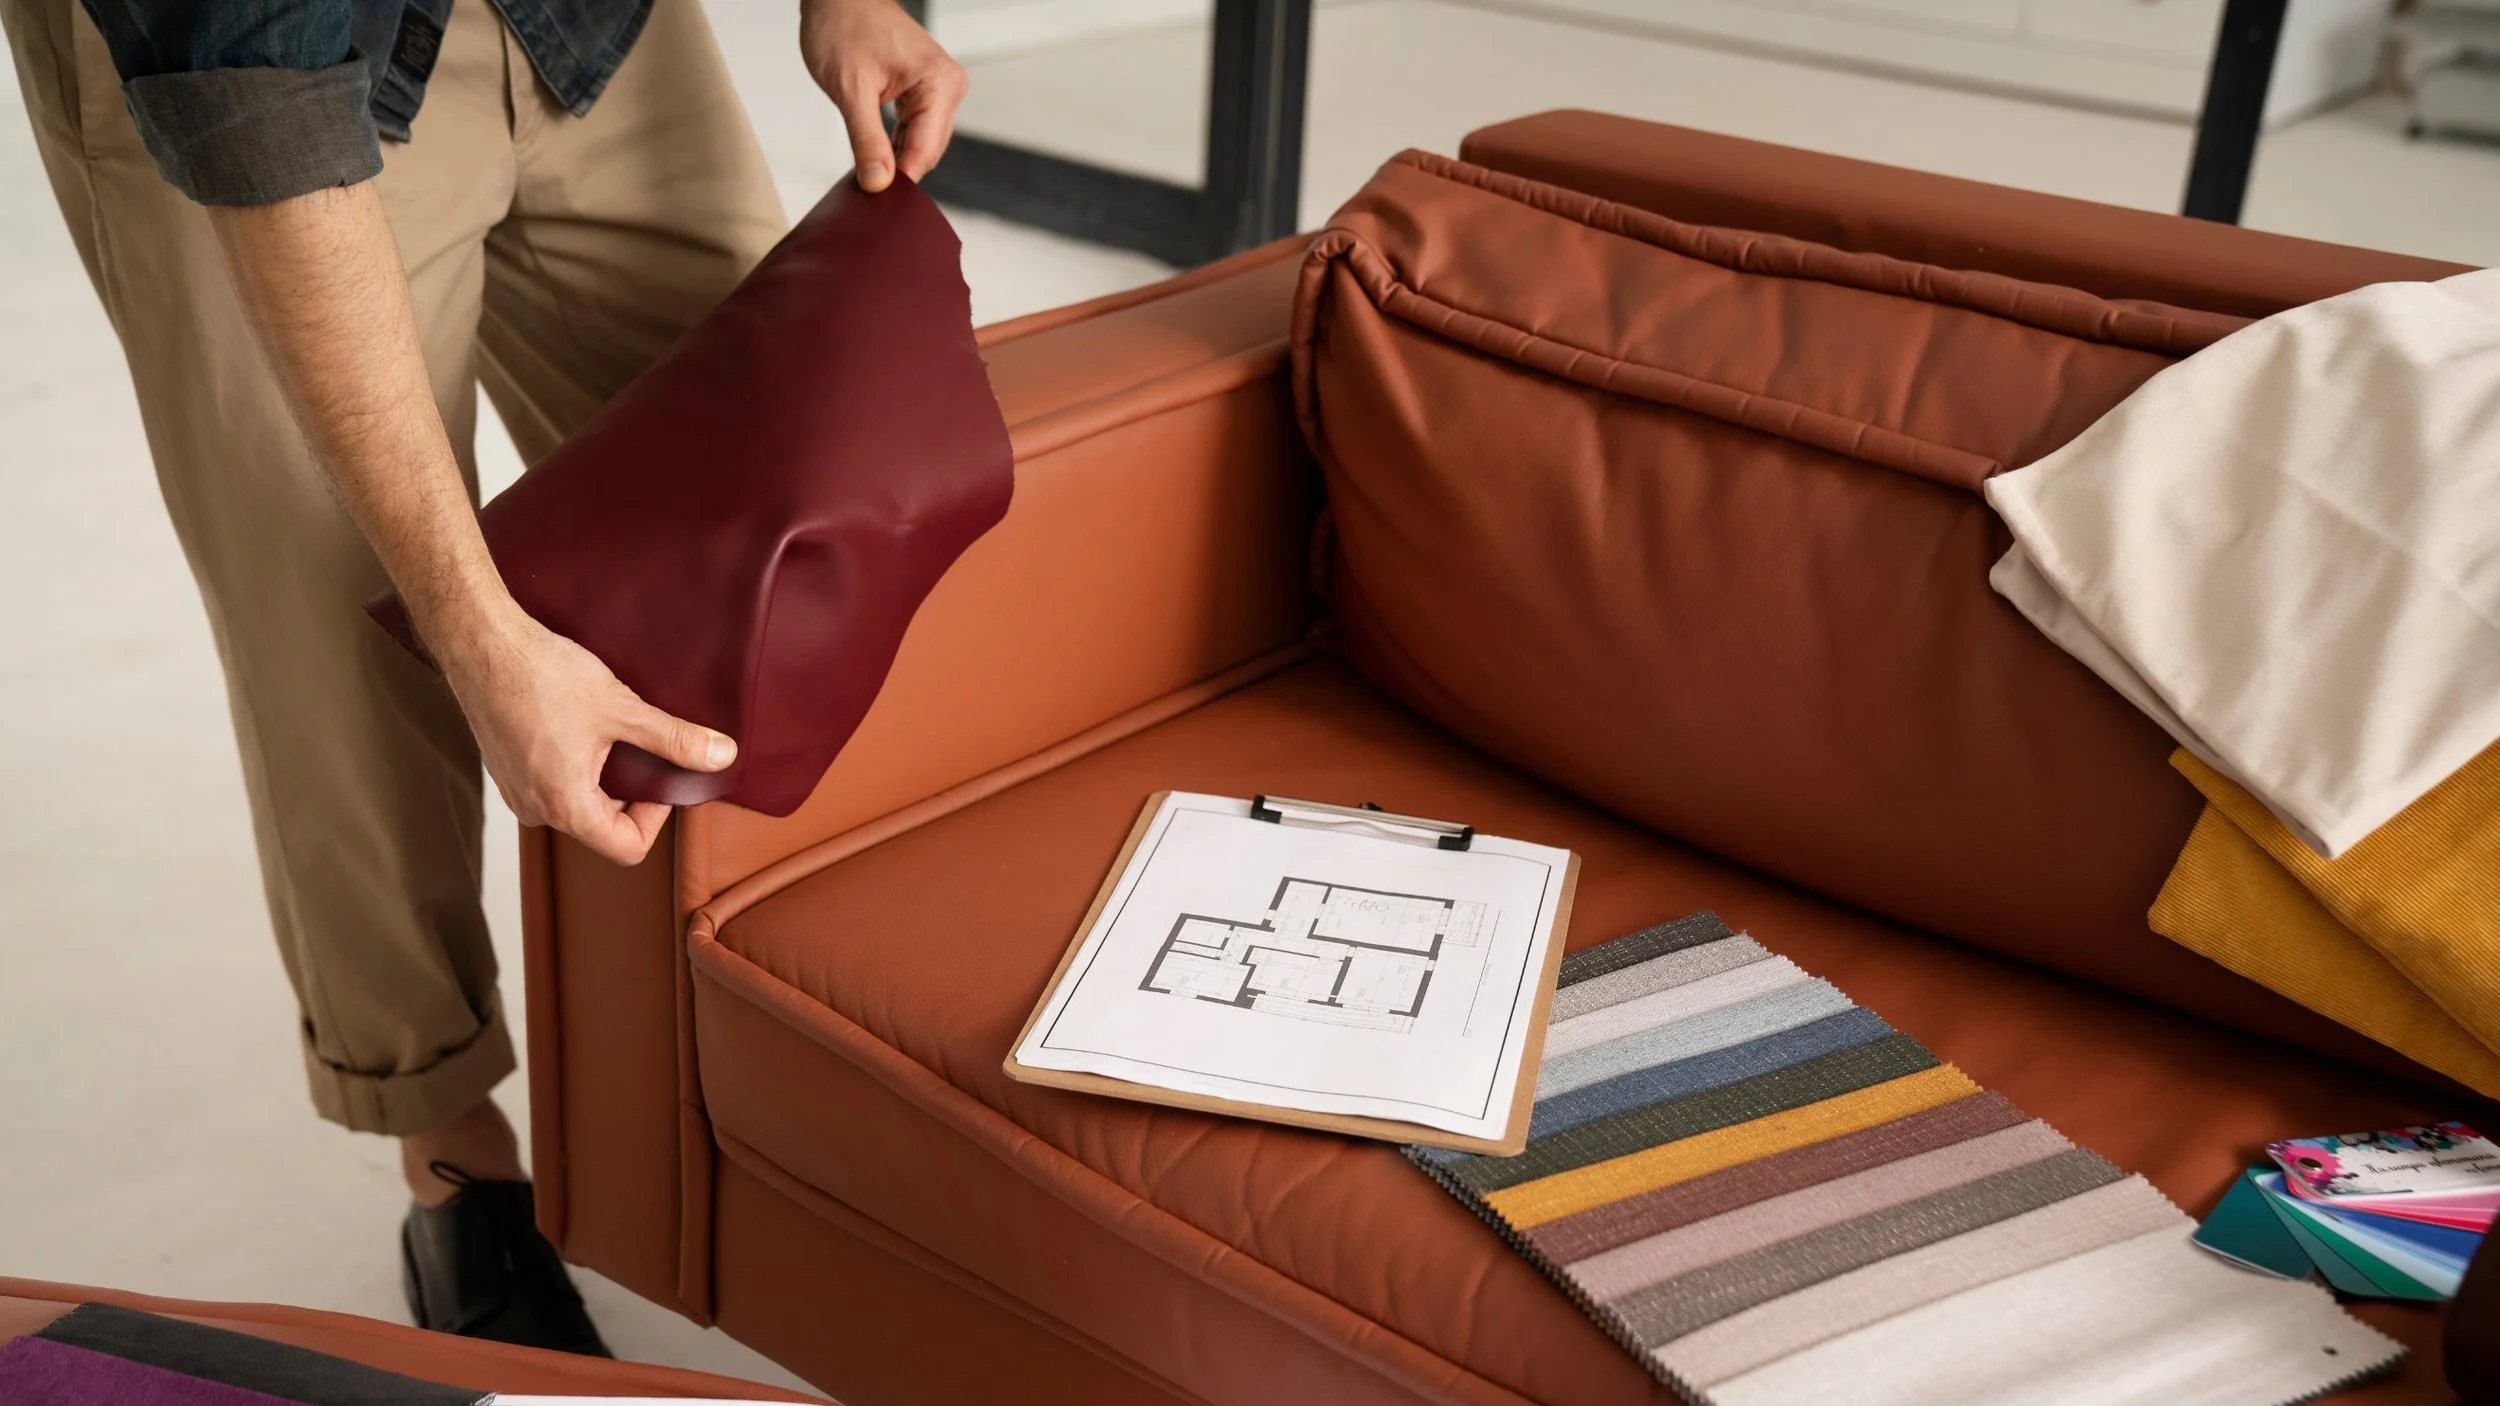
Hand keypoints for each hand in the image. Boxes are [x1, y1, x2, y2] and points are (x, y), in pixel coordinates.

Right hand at [435, 599, 736, 865]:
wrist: (482, 644)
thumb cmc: (540, 676)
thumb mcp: (621, 710)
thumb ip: (675, 740)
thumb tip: (721, 756)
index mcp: (564, 807)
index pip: (627, 848)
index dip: (657, 816)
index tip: (662, 775)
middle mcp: (535, 809)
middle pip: (603, 827)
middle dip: (631, 793)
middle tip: (642, 747)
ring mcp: (516, 791)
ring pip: (578, 804)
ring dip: (603, 777)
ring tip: (608, 732)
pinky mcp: (507, 770)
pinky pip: (553, 784)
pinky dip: (576, 765)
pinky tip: (579, 726)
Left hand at [801, 0, 966, 191]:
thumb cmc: (843, 25)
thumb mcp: (850, 89)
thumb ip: (866, 140)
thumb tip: (879, 182)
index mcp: (939, 82)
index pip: (926, 149)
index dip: (900, 179)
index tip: (875, 197)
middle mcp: (948, 85)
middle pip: (928, 150)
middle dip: (898, 169)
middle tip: (865, 184)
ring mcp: (940, 88)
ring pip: (922, 143)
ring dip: (896, 158)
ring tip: (866, 163)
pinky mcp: (927, 91)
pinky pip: (917, 130)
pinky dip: (896, 144)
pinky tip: (876, 151)